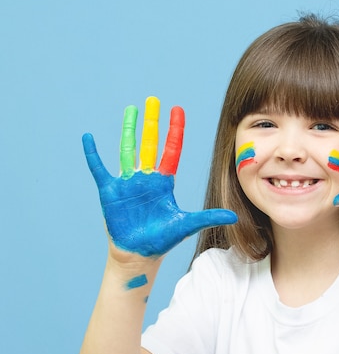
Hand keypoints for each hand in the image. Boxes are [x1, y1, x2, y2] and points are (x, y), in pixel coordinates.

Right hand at [82, 96, 236, 257]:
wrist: (139, 253)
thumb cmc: (162, 239)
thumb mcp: (186, 225)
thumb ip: (208, 217)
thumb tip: (234, 217)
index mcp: (164, 181)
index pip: (171, 149)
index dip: (175, 130)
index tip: (177, 109)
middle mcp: (147, 177)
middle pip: (149, 143)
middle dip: (152, 122)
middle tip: (153, 100)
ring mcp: (128, 181)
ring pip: (127, 149)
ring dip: (128, 130)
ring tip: (130, 110)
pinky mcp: (110, 191)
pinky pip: (99, 168)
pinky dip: (93, 154)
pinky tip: (88, 138)